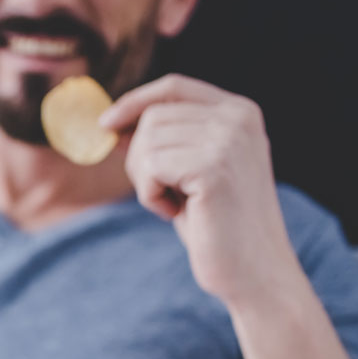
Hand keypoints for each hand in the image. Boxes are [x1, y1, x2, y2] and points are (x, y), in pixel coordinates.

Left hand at [100, 74, 301, 308]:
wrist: (253, 271)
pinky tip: (175, 213)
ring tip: (174, 204)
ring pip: (147, 140)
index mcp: (240, 112)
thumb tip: (112, 123)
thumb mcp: (187, 174)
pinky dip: (150, 195)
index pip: (174, 87)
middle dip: (140, 159)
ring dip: (146, 180)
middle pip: (153, 117)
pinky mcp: (214, 166)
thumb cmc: (216, 227)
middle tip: (162, 194)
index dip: (135, 101)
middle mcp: (238, 118)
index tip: (105, 124)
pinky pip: (150, 166)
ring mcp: (229, 139)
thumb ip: (163, 142)